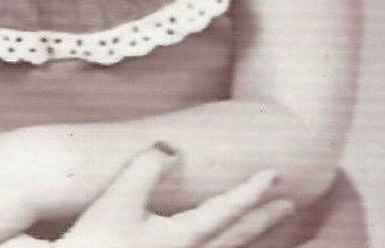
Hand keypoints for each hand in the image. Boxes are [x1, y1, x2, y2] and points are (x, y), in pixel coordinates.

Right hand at [3, 145, 294, 247]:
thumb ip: (148, 165)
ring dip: (249, 234)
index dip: (252, 190)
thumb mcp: (119, 197)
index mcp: (183, 238)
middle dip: (263, 217)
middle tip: (288, 202)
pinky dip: (227, 245)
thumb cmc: (96, 240)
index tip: (274, 173)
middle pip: (238, 237)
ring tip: (266, 221)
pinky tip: (226, 240)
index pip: (228, 210)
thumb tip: (172, 147)